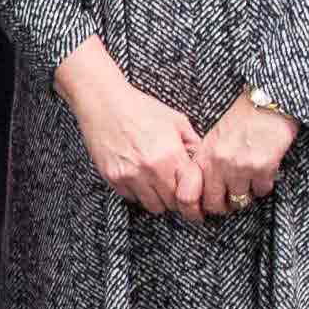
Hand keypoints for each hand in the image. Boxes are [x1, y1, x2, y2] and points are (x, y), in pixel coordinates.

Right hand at [55, 36, 203, 218]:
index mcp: (171, 154)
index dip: (196, 199)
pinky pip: (131, 197)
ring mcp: (130, 175)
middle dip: (178, 200)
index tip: (197, 201)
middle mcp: (151, 169)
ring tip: (159, 186)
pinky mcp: (112, 177)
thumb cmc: (141, 108)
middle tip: (178, 192)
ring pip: (153, 206)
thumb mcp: (176, 121)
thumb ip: (194, 144)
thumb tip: (204, 163)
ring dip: (159, 199)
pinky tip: (139, 178)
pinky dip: (138, 193)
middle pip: (173, 203)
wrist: (104, 103)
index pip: (191, 193)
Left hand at [188, 95, 296, 219]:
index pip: (187, 194)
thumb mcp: (213, 138)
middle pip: (214, 205)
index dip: (193, 208)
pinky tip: (263, 175)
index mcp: (202, 156)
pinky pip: (261, 192)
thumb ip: (204, 161)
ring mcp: (240, 167)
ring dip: (245, 197)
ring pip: (239, 201)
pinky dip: (263, 187)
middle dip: (222, 207)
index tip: (200, 211)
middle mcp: (218, 164)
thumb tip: (199, 187)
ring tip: (248, 185)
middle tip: (229, 203)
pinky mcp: (263, 168)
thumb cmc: (240, 119)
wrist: (266, 103)